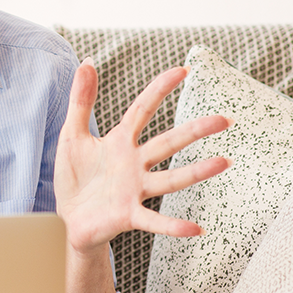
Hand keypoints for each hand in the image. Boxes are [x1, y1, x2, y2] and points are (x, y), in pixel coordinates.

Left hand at [54, 63, 231, 253]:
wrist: (68, 219)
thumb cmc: (74, 176)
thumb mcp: (72, 135)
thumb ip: (80, 101)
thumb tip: (86, 63)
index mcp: (121, 141)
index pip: (143, 109)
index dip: (160, 89)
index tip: (183, 70)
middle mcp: (134, 164)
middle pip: (168, 143)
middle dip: (196, 131)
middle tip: (224, 120)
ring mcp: (135, 190)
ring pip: (171, 179)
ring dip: (197, 172)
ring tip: (224, 162)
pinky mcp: (129, 215)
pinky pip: (155, 221)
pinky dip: (173, 226)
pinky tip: (196, 230)